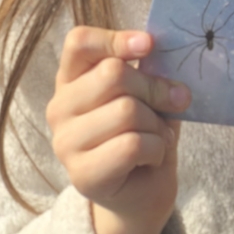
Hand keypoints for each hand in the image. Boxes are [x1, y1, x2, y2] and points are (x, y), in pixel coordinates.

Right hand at [47, 26, 188, 233]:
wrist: (141, 194)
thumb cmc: (142, 132)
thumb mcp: (146, 93)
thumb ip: (146, 73)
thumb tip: (163, 56)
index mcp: (71, 78)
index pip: (79, 43)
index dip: (116, 39)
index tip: (149, 45)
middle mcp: (59, 108)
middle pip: (113, 74)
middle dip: (154, 87)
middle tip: (173, 101)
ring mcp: (65, 143)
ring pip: (126, 110)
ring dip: (157, 124)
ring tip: (156, 137)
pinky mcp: (82, 175)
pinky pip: (133, 145)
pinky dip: (156, 149)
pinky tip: (152, 157)